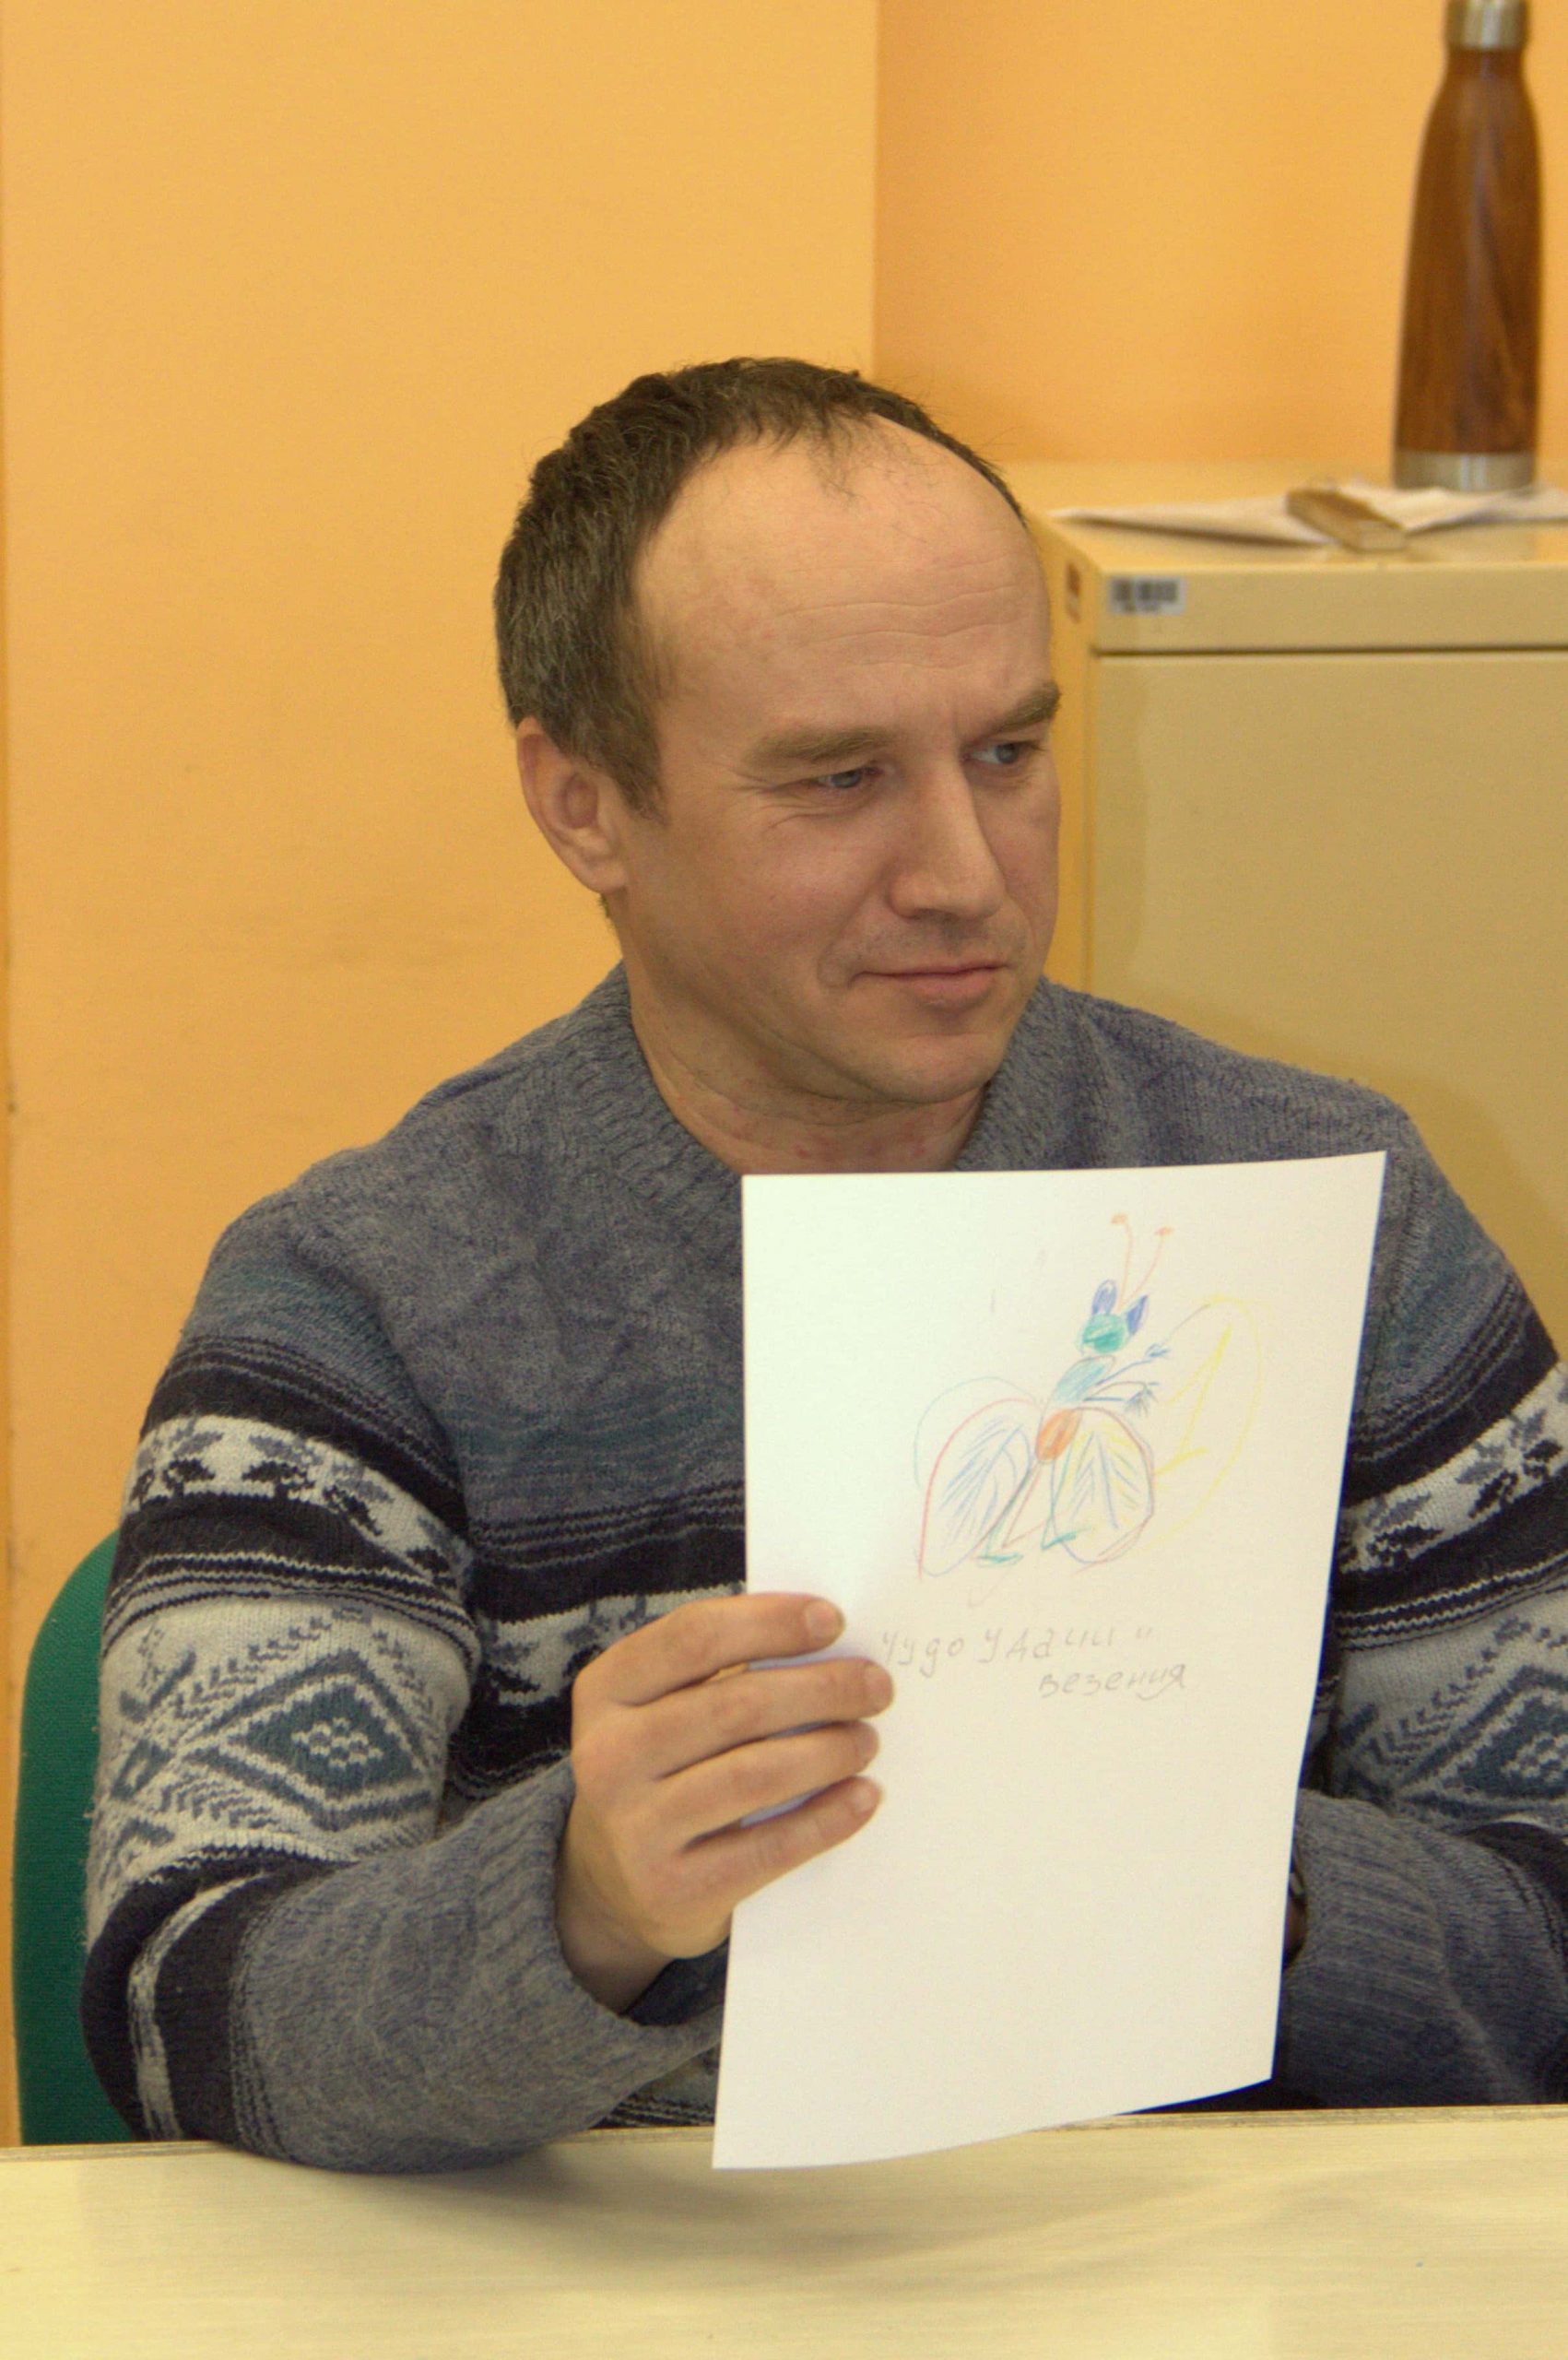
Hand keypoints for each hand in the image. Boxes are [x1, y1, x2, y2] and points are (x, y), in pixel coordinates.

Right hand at [555, 1593, 891, 2011]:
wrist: (616, 1885)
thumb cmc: (665, 1769)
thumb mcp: (664, 1709)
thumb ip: (724, 1673)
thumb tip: (829, 1649)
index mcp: (607, 1690)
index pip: (693, 1637)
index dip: (769, 1622)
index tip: (832, 1620)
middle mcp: (608, 1756)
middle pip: (734, 1705)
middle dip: (819, 1690)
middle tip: (875, 1686)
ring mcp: (635, 1828)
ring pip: (753, 1775)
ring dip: (827, 1751)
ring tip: (867, 1740)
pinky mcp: (673, 1889)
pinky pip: (767, 1848)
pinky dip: (825, 1819)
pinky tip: (862, 1797)